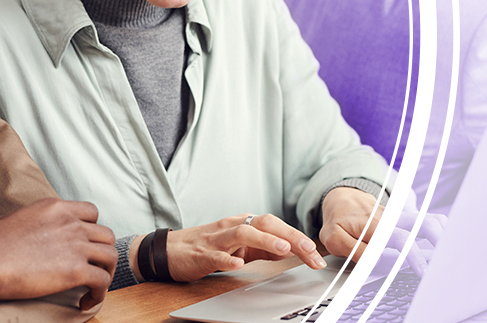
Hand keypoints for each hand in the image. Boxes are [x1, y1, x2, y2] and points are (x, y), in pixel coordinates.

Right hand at [0, 198, 116, 314]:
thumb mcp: (24, 219)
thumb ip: (43, 224)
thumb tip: (45, 241)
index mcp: (57, 208)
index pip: (92, 212)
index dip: (92, 231)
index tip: (85, 247)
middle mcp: (71, 222)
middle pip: (106, 235)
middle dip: (102, 254)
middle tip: (92, 269)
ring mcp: (75, 245)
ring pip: (110, 256)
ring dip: (106, 274)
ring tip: (93, 287)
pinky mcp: (75, 270)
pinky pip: (102, 281)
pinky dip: (99, 293)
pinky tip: (86, 302)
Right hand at [135, 213, 325, 282]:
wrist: (171, 250)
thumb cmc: (208, 247)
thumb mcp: (241, 246)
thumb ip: (264, 246)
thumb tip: (292, 250)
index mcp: (244, 224)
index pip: (276, 225)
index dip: (297, 237)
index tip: (315, 254)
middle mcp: (233, 226)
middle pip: (264, 223)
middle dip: (289, 235)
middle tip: (309, 250)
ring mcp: (217, 239)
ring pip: (243, 233)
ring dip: (265, 239)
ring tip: (282, 249)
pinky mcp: (202, 253)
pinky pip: (217, 255)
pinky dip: (228, 258)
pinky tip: (239, 263)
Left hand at [319, 187, 446, 275]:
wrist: (342, 198)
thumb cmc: (338, 221)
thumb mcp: (334, 239)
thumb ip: (355, 251)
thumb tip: (377, 261)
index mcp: (373, 224)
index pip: (398, 237)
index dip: (411, 254)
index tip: (421, 270)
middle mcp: (391, 218)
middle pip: (422, 223)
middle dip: (436, 240)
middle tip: (444, 262)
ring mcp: (400, 216)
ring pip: (428, 219)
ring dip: (442, 235)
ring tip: (451, 254)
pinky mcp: (406, 217)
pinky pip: (428, 218)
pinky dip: (441, 228)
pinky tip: (447, 242)